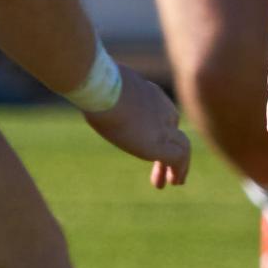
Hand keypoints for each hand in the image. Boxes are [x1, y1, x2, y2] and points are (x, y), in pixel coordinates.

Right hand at [85, 65, 190, 190]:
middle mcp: (162, 109)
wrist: (104, 89)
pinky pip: (176, 159)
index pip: (162, 114)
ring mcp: (164, 126)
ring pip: (181, 147)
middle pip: (174, 131)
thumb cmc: (96, 85)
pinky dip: (178, 170)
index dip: (161, 130)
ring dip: (179, 166)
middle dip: (172, 149)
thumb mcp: (104, 86)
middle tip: (165, 166)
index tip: (149, 141)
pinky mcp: (159, 144)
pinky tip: (172, 182)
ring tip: (175, 182)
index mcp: (149, 93)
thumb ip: (104, 93)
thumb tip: (86, 94)